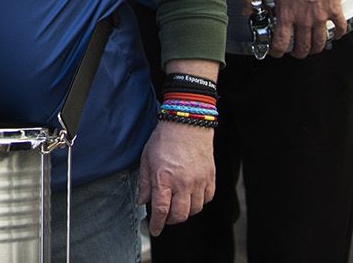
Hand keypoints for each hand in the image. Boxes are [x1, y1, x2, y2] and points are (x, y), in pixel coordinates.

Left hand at [138, 120, 215, 234]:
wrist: (187, 123)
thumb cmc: (164, 139)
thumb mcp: (146, 159)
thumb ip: (144, 183)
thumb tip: (142, 201)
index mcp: (164, 178)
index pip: (161, 210)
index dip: (157, 224)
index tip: (154, 230)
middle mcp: (183, 183)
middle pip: (180, 215)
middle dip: (170, 220)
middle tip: (164, 216)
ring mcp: (199, 181)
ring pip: (195, 209)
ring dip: (185, 211)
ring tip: (177, 204)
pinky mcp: (210, 177)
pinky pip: (207, 199)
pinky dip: (199, 202)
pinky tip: (191, 195)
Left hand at [243, 0, 343, 57]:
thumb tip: (245, 10)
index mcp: (287, 15)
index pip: (281, 43)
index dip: (277, 51)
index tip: (275, 52)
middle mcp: (304, 20)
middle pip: (302, 47)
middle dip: (298, 53)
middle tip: (295, 52)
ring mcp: (321, 17)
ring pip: (320, 42)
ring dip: (315, 48)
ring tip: (311, 48)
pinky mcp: (334, 11)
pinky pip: (340, 28)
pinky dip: (338, 35)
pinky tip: (335, 35)